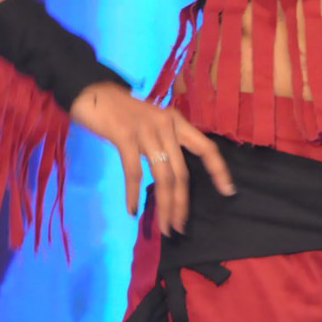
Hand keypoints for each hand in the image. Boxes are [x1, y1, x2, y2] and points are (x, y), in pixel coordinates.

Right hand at [69, 82, 236, 235]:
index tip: (228, 191)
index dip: (218, 170)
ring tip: (164, 227)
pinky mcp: (125, 135)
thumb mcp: (152, 124)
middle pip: (182, 172)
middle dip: (182, 203)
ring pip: (163, 176)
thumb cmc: (123, 112)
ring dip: (165, 205)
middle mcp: (166, 125)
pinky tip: (132, 209)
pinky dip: (133, 193)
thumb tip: (172, 179)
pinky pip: (133, 171)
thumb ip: (163, 143)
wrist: (94, 93)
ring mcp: (146, 130)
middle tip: (179, 227)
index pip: (206, 147)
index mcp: (176, 122)